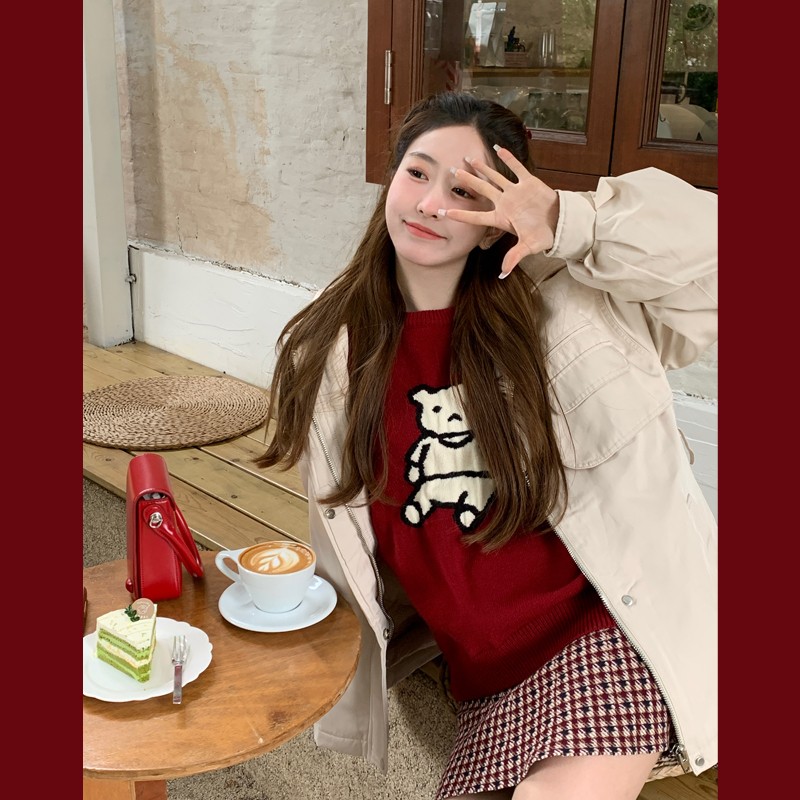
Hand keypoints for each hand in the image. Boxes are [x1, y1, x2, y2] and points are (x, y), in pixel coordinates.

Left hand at [442, 146, 559, 277]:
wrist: (560, 223)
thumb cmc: (543, 236)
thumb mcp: (529, 247)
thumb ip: (514, 257)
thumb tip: (503, 274)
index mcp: (502, 218)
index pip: (476, 216)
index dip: (460, 214)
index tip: (443, 212)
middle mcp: (505, 203)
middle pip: (482, 190)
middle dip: (467, 181)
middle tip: (451, 172)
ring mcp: (515, 192)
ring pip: (495, 177)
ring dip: (483, 167)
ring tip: (468, 158)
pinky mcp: (528, 182)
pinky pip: (516, 168)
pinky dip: (508, 158)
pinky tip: (497, 148)